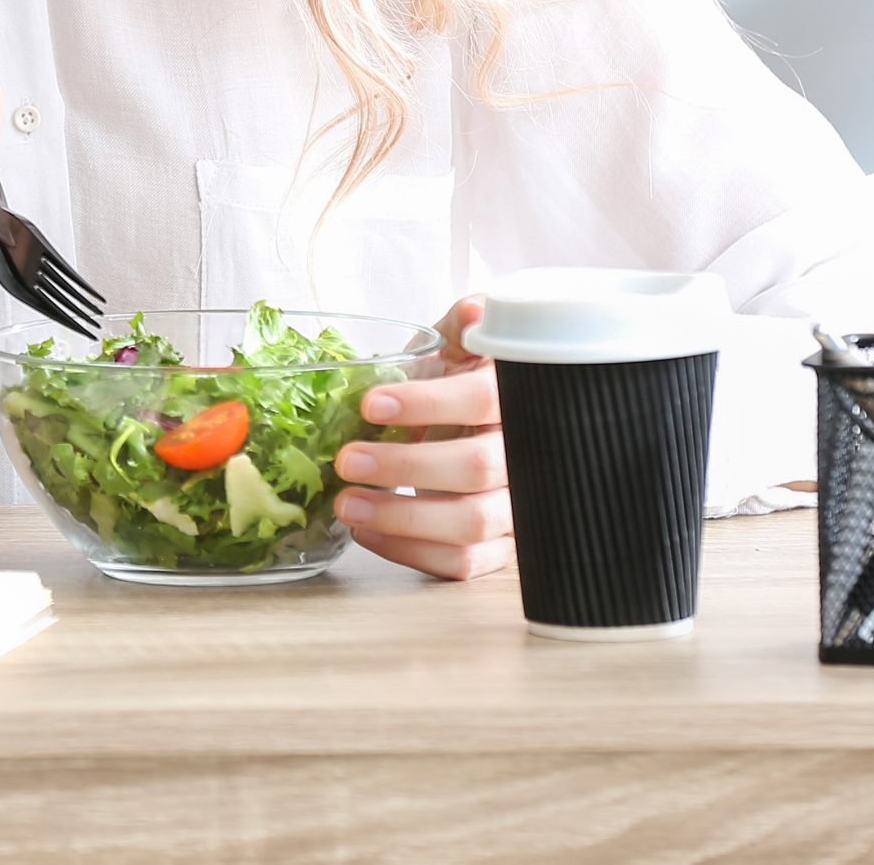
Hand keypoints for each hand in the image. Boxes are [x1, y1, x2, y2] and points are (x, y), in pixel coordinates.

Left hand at [332, 295, 512, 581]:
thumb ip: (465, 325)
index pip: (484, 400)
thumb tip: (475, 310)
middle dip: (404, 466)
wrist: (481, 426)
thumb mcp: (464, 345)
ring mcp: (518, 508)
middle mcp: (528, 457)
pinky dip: (410, 551)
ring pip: (470, 524)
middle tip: (346, 459)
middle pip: (477, 468)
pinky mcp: (502, 549)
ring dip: (400, 517)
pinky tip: (366, 531)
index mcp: (518, 398)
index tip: (372, 403)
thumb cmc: (466, 383)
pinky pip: (463, 563)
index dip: (429, 404)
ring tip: (345, 504)